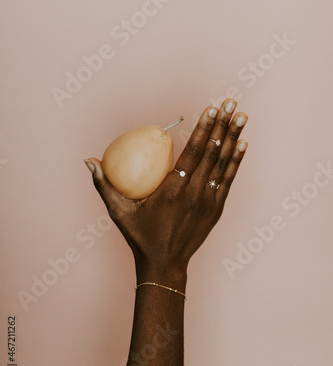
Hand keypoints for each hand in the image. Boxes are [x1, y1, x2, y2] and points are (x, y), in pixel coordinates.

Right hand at [84, 98, 247, 281]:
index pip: (193, 153)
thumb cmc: (139, 236)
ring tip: (242, 116)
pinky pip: (229, 180)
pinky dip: (236, 161)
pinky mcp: (216, 209)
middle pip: (213, 153)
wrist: (164, 264)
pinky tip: (242, 144)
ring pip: (224, 164)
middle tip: (233, 102)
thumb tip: (89, 161)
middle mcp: (195, 193)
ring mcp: (209, 201)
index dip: (204, 129)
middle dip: (223, 125)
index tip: (212, 108)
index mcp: (173, 190)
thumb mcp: (118, 212)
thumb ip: (103, 185)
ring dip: (234, 138)